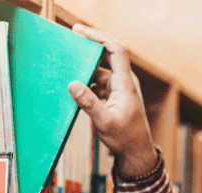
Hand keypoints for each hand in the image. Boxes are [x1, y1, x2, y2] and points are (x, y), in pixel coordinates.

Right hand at [67, 24, 158, 176]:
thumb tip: (72, 84)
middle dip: (89, 48)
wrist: (135, 151)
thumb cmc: (125, 138)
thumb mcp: (104, 122)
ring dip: (85, 70)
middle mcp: (124, 81)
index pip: (115, 50)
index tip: (81, 31)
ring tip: (66, 68)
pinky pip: (98, 82)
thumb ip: (88, 103)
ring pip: (99, 71)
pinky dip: (86, 83)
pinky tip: (74, 88)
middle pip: (107, 55)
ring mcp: (119, 87)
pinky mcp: (113, 94)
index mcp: (125, 83)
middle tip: (69, 40)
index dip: (99, 37)